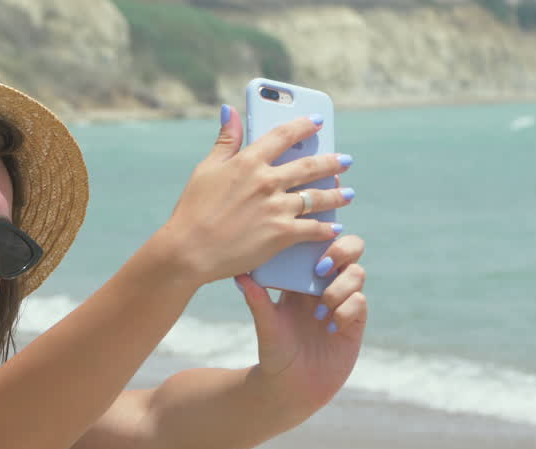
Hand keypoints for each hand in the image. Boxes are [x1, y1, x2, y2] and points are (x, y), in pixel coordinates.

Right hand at [153, 106, 349, 284]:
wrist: (189, 251)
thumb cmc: (192, 210)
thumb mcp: (206, 169)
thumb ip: (226, 140)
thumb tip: (231, 110)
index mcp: (248, 161)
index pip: (283, 135)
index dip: (303, 125)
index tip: (317, 122)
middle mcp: (266, 181)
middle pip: (309, 166)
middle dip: (331, 162)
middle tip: (345, 160)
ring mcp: (276, 208)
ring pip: (316, 197)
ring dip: (336, 195)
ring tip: (347, 194)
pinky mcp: (281, 234)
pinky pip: (312, 229)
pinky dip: (325, 229)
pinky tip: (334, 228)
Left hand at [235, 232, 366, 415]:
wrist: (292, 386)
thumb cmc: (276, 352)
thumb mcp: (266, 325)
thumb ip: (258, 301)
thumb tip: (240, 277)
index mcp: (303, 277)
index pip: (319, 244)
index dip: (322, 237)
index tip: (308, 247)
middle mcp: (326, 284)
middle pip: (350, 248)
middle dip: (341, 251)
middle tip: (320, 270)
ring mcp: (344, 301)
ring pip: (357, 273)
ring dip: (338, 288)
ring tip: (320, 311)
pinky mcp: (356, 321)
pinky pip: (360, 301)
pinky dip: (345, 311)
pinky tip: (329, 329)